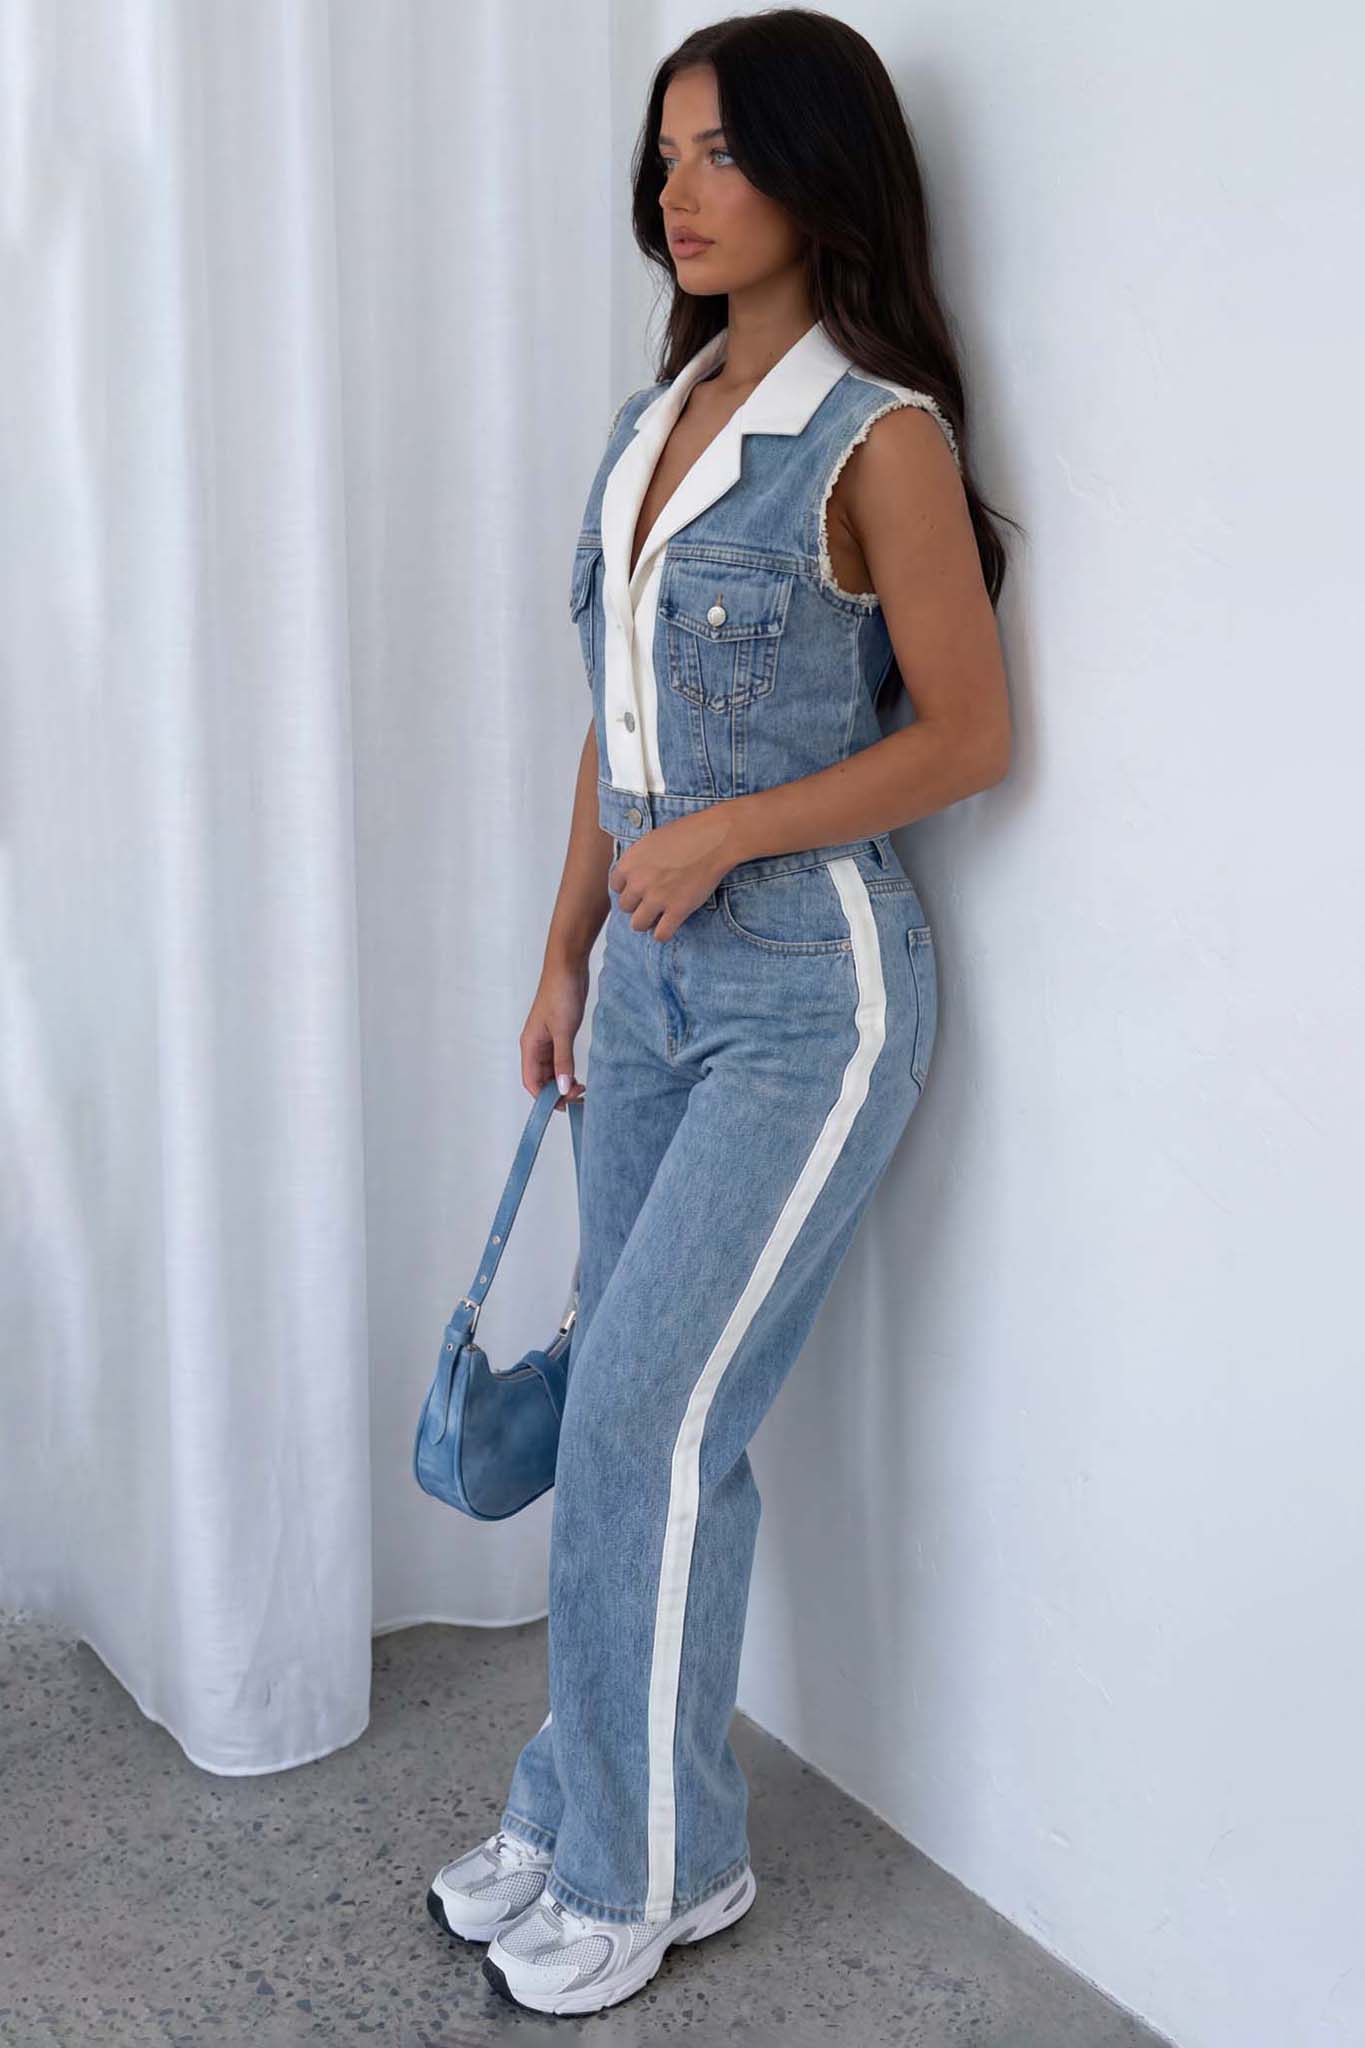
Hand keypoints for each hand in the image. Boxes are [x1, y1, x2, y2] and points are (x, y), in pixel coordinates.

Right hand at [521, 958, 588, 1108]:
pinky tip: (579, 1075)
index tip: (564, 1106)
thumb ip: (563, 1061)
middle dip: (557, 1091)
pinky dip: (568, 1070)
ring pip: (551, 1070)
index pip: (531, 1082)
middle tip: (579, 1096)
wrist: (568, 967)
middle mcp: (535, 1045)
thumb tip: (562, 1088)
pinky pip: (560, 1059)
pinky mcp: (558, 1033)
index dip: (545, 1098)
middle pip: (541, 1079)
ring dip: (563, 1082)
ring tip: (582, 1088)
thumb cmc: (561, 993)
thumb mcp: (563, 1031)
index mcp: (530, 1045)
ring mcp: (546, 1040)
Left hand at [609, 808, 742, 941]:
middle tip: (654, 900)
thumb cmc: (688, 833)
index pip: (615, 886)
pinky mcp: (677, 910)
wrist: (714, 838)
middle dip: (638, 905)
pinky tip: (671, 925)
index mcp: (629, 863)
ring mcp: (657, 898)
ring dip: (647, 922)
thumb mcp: (652, 840)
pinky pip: (661, 935)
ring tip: (659, 916)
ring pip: (638, 925)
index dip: (630, 888)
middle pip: (625, 906)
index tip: (642, 887)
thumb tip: (635, 875)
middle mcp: (638, 882)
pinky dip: (664, 933)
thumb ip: (639, 860)